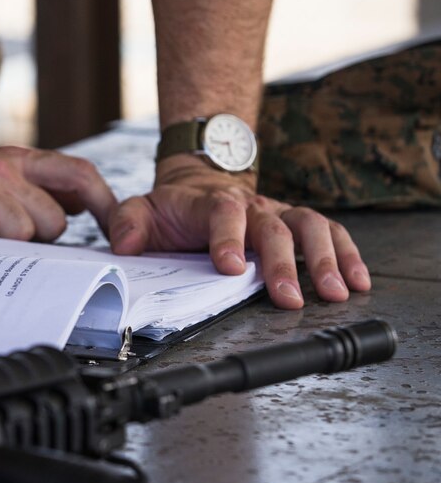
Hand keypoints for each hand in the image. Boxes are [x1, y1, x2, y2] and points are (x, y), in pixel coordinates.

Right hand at [0, 146, 117, 241]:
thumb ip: (31, 193)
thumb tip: (80, 212)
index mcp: (16, 159)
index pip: (79, 176)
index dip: (106, 207)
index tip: (117, 237)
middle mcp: (0, 164)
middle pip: (53, 221)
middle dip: (34, 242)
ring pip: (21, 234)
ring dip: (1, 248)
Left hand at [108, 156, 371, 308]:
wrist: (199, 185)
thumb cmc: (172, 209)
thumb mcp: (139, 210)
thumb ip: (127, 224)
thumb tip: (125, 243)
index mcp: (212, 203)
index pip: (223, 214)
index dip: (227, 238)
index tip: (229, 267)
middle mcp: (252, 206)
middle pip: (273, 227)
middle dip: (283, 263)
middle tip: (287, 297)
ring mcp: (278, 213)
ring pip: (310, 226)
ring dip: (325, 260)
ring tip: (336, 292)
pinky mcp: (297, 223)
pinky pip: (330, 232)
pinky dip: (348, 255)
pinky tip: (358, 281)